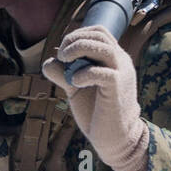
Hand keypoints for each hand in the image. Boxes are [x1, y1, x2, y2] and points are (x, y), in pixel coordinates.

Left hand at [42, 26, 149, 170]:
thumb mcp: (76, 88)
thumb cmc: (97, 112)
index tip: (63, 51)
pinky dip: (85, 73)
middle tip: (61, 56)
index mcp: (113, 58)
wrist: (115, 139)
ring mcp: (121, 75)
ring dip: (79, 49)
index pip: (98, 31)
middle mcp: (120, 62)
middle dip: (74, 40)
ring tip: (65, 61)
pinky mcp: (117, 91)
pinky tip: (75, 82)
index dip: (77, 34)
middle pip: (99, 34)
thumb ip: (64, 74)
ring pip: (104, 48)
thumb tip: (49, 61)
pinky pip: (104, 74)